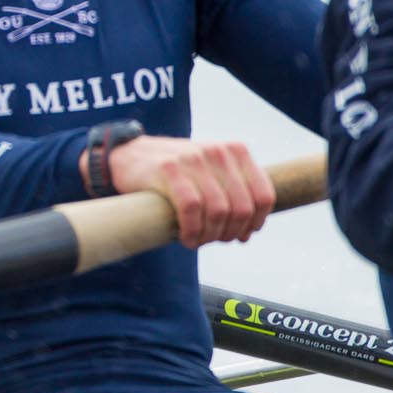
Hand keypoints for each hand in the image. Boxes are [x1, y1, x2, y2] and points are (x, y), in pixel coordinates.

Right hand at [105, 135, 273, 248]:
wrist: (129, 154)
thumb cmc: (175, 171)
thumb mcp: (211, 169)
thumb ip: (233, 190)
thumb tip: (251, 229)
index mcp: (235, 151)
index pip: (263, 195)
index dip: (256, 222)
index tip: (243, 234)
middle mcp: (218, 152)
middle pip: (241, 207)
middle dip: (231, 232)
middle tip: (216, 240)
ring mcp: (193, 159)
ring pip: (218, 211)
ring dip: (210, 235)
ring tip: (198, 241)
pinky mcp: (169, 169)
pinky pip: (191, 208)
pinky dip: (192, 230)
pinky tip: (186, 238)